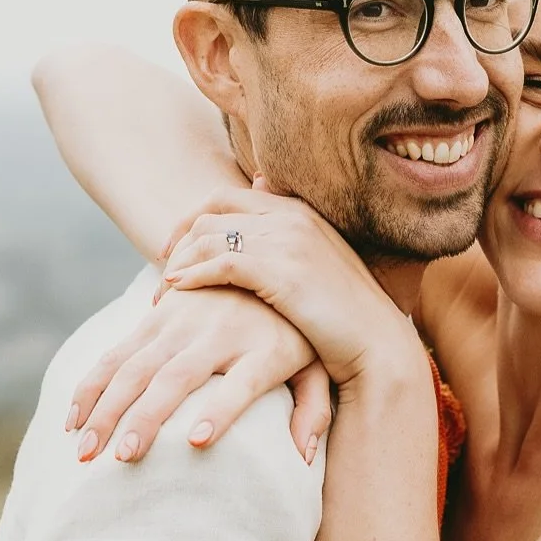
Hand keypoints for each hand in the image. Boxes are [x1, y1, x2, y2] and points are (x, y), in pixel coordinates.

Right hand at [67, 285, 331, 464]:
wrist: (268, 256)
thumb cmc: (297, 329)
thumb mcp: (318, 365)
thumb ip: (314, 409)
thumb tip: (301, 457)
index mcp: (264, 349)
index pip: (244, 383)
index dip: (223, 411)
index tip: (200, 442)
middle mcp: (217, 333)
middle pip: (175, 378)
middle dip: (144, 419)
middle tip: (121, 460)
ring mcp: (181, 321)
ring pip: (134, 367)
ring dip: (105, 409)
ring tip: (85, 451)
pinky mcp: (156, 317)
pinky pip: (116, 354)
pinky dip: (91, 387)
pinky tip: (73, 421)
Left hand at [159, 182, 412, 388]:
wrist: (377, 343)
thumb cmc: (347, 316)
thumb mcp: (318, 267)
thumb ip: (287, 240)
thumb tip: (259, 199)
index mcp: (298, 211)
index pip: (226, 197)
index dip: (190, 220)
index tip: (172, 249)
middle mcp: (291, 217)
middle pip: (211, 214)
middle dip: (178, 242)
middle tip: (163, 274)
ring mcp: (288, 241)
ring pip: (210, 237)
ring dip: (179, 264)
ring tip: (164, 292)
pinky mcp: (282, 272)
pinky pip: (221, 263)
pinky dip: (192, 275)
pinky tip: (177, 292)